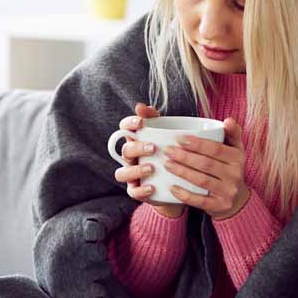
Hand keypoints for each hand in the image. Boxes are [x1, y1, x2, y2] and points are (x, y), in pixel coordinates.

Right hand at [113, 103, 186, 218]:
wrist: (176, 184)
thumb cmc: (168, 155)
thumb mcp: (166, 137)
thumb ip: (156, 121)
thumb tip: (145, 105)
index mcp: (136, 141)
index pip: (124, 128)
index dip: (129, 123)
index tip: (140, 122)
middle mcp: (130, 158)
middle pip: (125, 150)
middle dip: (137, 147)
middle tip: (153, 147)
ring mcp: (132, 175)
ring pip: (122, 172)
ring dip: (135, 169)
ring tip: (151, 168)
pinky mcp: (136, 191)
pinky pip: (132, 191)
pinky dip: (141, 190)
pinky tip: (152, 187)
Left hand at [164, 117, 249, 219]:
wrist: (236, 198)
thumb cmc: (230, 168)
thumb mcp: (235, 149)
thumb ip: (232, 133)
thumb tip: (228, 120)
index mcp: (238, 158)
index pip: (216, 149)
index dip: (197, 144)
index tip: (179, 139)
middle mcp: (235, 175)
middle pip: (206, 164)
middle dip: (185, 156)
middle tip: (168, 151)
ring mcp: (228, 192)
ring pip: (202, 180)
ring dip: (182, 172)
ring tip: (167, 164)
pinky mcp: (220, 206)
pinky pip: (200, 200)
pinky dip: (185, 194)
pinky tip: (172, 187)